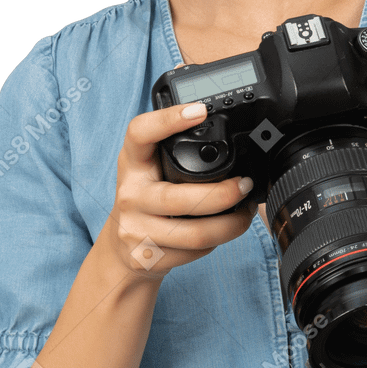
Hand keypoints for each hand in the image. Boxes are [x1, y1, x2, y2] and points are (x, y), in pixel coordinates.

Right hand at [102, 102, 257, 281]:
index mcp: (132, 162)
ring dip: (231, 225)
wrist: (121, 250)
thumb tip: (221, 126)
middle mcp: (130, 194)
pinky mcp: (148, 256)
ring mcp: (137, 228)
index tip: (200, 111)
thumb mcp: (150, 168)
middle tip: (245, 185)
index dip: (168, 120)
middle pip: (180, 198)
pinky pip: (194, 251)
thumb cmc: (145, 199)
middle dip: (223, 194)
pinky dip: (217, 243)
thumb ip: (173, 149)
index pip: (140, 133)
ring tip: (245, 213)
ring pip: (195, 233)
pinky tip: (223, 231)